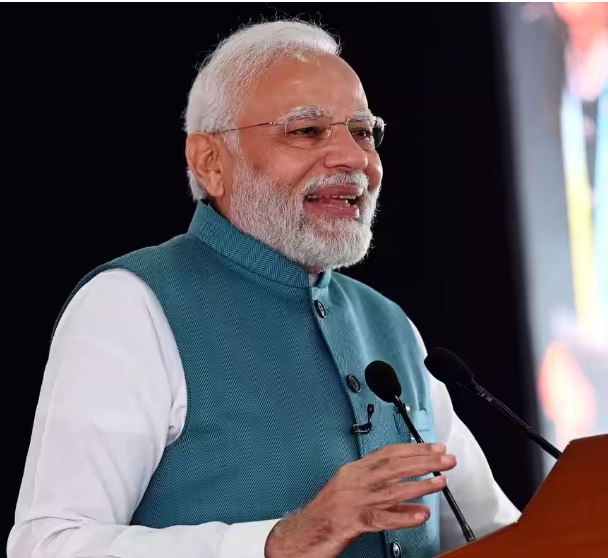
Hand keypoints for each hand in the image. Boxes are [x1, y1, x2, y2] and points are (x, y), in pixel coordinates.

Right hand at [264, 443, 455, 557]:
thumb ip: (373, 480)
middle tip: (446, 460)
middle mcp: (354, 481)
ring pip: (391, 490)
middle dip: (423, 461)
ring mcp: (354, 501)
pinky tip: (420, 515)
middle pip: (393, 466)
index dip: (414, 449)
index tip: (435, 448)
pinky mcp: (353, 522)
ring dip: (419, 486)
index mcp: (354, 470)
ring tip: (440, 482)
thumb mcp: (349, 487)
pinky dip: (403, 516)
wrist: (302, 533)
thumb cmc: (326, 512)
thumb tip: (403, 480)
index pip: (388, 453)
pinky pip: (382, 518)